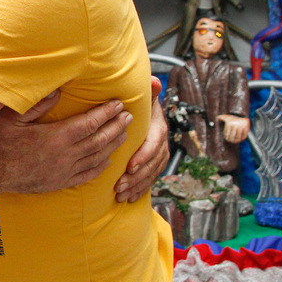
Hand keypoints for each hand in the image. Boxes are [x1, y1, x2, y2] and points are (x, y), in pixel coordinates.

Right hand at [0, 91, 131, 195]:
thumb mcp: (11, 117)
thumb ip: (37, 103)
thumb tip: (59, 89)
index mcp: (56, 137)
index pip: (90, 123)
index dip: (107, 113)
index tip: (118, 104)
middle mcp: (65, 155)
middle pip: (99, 139)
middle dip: (116, 126)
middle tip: (129, 116)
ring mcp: (64, 171)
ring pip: (97, 157)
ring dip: (113, 145)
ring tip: (124, 133)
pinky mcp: (60, 182)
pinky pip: (88, 175)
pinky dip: (101, 167)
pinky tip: (108, 160)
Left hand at [115, 77, 169, 202]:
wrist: (143, 112)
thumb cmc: (138, 104)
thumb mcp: (143, 96)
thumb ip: (148, 91)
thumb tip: (155, 82)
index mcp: (158, 127)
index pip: (154, 144)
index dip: (143, 156)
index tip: (130, 166)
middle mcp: (162, 142)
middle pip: (153, 164)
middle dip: (137, 177)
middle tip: (119, 186)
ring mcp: (159, 155)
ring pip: (151, 174)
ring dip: (137, 186)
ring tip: (120, 195)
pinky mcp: (153, 165)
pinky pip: (150, 180)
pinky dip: (140, 190)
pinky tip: (128, 199)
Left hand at [216, 113, 250, 143]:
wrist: (242, 115)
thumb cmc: (232, 117)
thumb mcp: (226, 117)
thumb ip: (221, 117)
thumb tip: (216, 118)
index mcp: (229, 123)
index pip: (227, 133)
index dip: (226, 137)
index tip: (226, 139)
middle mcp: (235, 125)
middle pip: (232, 136)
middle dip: (231, 140)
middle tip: (230, 141)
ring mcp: (241, 127)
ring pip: (238, 137)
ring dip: (236, 141)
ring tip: (234, 142)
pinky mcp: (246, 129)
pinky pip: (244, 136)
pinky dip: (242, 139)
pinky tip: (239, 140)